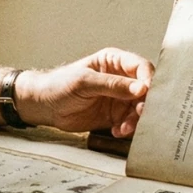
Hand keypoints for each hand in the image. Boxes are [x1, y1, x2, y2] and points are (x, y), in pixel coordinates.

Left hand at [14, 48, 153, 136]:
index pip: (141, 67)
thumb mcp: (85, 82)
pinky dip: (127, 128)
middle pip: (145, 90)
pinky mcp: (115, 115)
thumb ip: (113, 85)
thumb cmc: (59, 85)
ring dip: (135, 120)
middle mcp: (121, 78)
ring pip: (139, 108)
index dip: (149, 80)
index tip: (148, 94)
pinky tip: (116, 131)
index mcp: (114, 61)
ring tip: (123, 128)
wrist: (44, 106)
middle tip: (140, 114)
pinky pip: (130, 122)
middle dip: (145, 103)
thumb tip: (141, 88)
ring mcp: (119, 98)